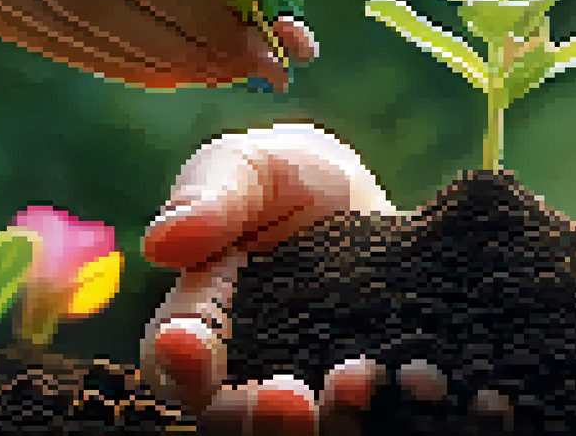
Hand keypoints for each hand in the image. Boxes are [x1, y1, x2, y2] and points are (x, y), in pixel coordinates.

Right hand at [142, 123, 444, 433]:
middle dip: (254, 417)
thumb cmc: (295, 182)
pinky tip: (415, 385)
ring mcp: (313, 397)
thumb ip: (210, 193)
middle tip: (287, 398)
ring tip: (355, 382)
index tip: (188, 344)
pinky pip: (376, 422)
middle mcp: (248, 377)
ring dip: (324, 421)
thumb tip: (160, 243)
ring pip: (302, 432)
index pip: (172, 359)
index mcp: (200, 323)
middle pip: (231, 420)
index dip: (178, 359)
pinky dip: (389, 413)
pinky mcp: (374, 403)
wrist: (383, 212)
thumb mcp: (253, 166)